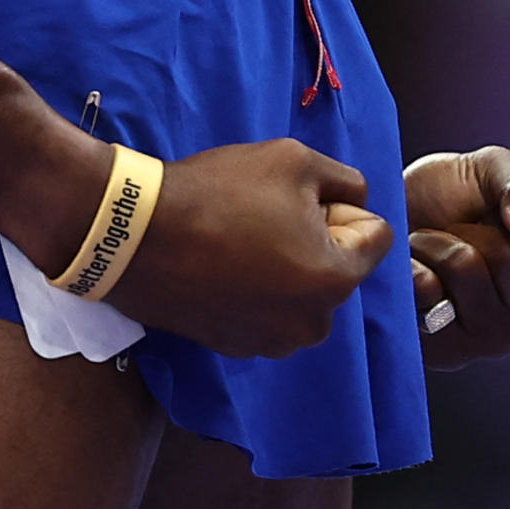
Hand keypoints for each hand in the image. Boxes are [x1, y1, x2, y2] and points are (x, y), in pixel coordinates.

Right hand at [98, 137, 394, 358]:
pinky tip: (220, 264)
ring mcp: (269, 344)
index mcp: (335, 282)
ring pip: (301, 291)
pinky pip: (266, 310)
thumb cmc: (220, 193)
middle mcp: (310, 326)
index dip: (341, 208)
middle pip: (337, 267)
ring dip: (286, 266)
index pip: (374, 236)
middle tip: (266, 216)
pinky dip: (254, 289)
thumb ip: (347, 181)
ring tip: (239, 240)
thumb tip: (357, 202)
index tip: (297, 199)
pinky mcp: (232, 347)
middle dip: (316, 240)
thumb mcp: (297, 161)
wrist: (134, 236)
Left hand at [405, 144, 509, 367]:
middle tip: (466, 228)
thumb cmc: (453, 195)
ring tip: (435, 245)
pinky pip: (426, 292)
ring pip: (468, 270)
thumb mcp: (497, 171)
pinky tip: (413, 269)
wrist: (391, 214)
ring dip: (441, 242)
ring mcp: (490, 339)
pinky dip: (412, 264)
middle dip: (481, 229)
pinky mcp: (444, 350)